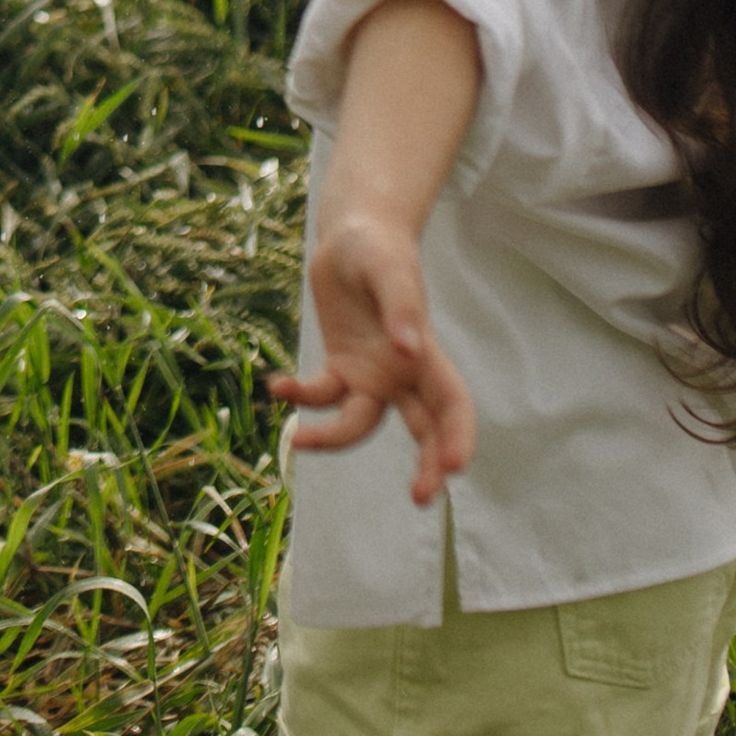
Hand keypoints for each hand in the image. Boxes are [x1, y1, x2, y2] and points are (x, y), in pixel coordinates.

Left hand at [267, 211, 476, 505]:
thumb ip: (401, 307)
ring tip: (298, 440)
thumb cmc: (378, 250)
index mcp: (424, 353)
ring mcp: (370, 374)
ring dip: (333, 437)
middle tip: (422, 499)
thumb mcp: (389, 270)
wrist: (350, 236)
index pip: (452, 402)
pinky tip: (276, 386)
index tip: (455, 467)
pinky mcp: (339, 367)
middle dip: (428, 467)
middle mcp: (402, 373)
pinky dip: (300, 396)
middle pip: (423, 428)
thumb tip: (409, 351)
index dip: (459, 435)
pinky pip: (322, 394)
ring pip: (362, 422)